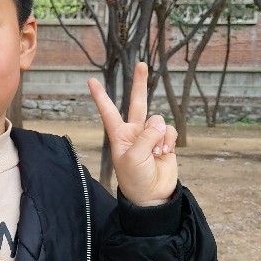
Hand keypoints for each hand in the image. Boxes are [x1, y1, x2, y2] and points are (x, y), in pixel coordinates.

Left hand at [88, 61, 177, 205]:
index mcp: (119, 135)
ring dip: (159, 136)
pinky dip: (169, 140)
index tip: (91, 81)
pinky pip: (170, 130)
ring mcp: (151, 135)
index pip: (108, 111)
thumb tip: (161, 123)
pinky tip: (164, 153)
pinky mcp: (166, 141)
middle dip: (140, 84)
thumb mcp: (133, 158)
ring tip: (155, 153)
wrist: (152, 195)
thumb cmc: (135, 179)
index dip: (100, 96)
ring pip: (158, 120)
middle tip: (141, 65)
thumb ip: (147, 137)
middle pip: (137, 102)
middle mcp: (134, 132)